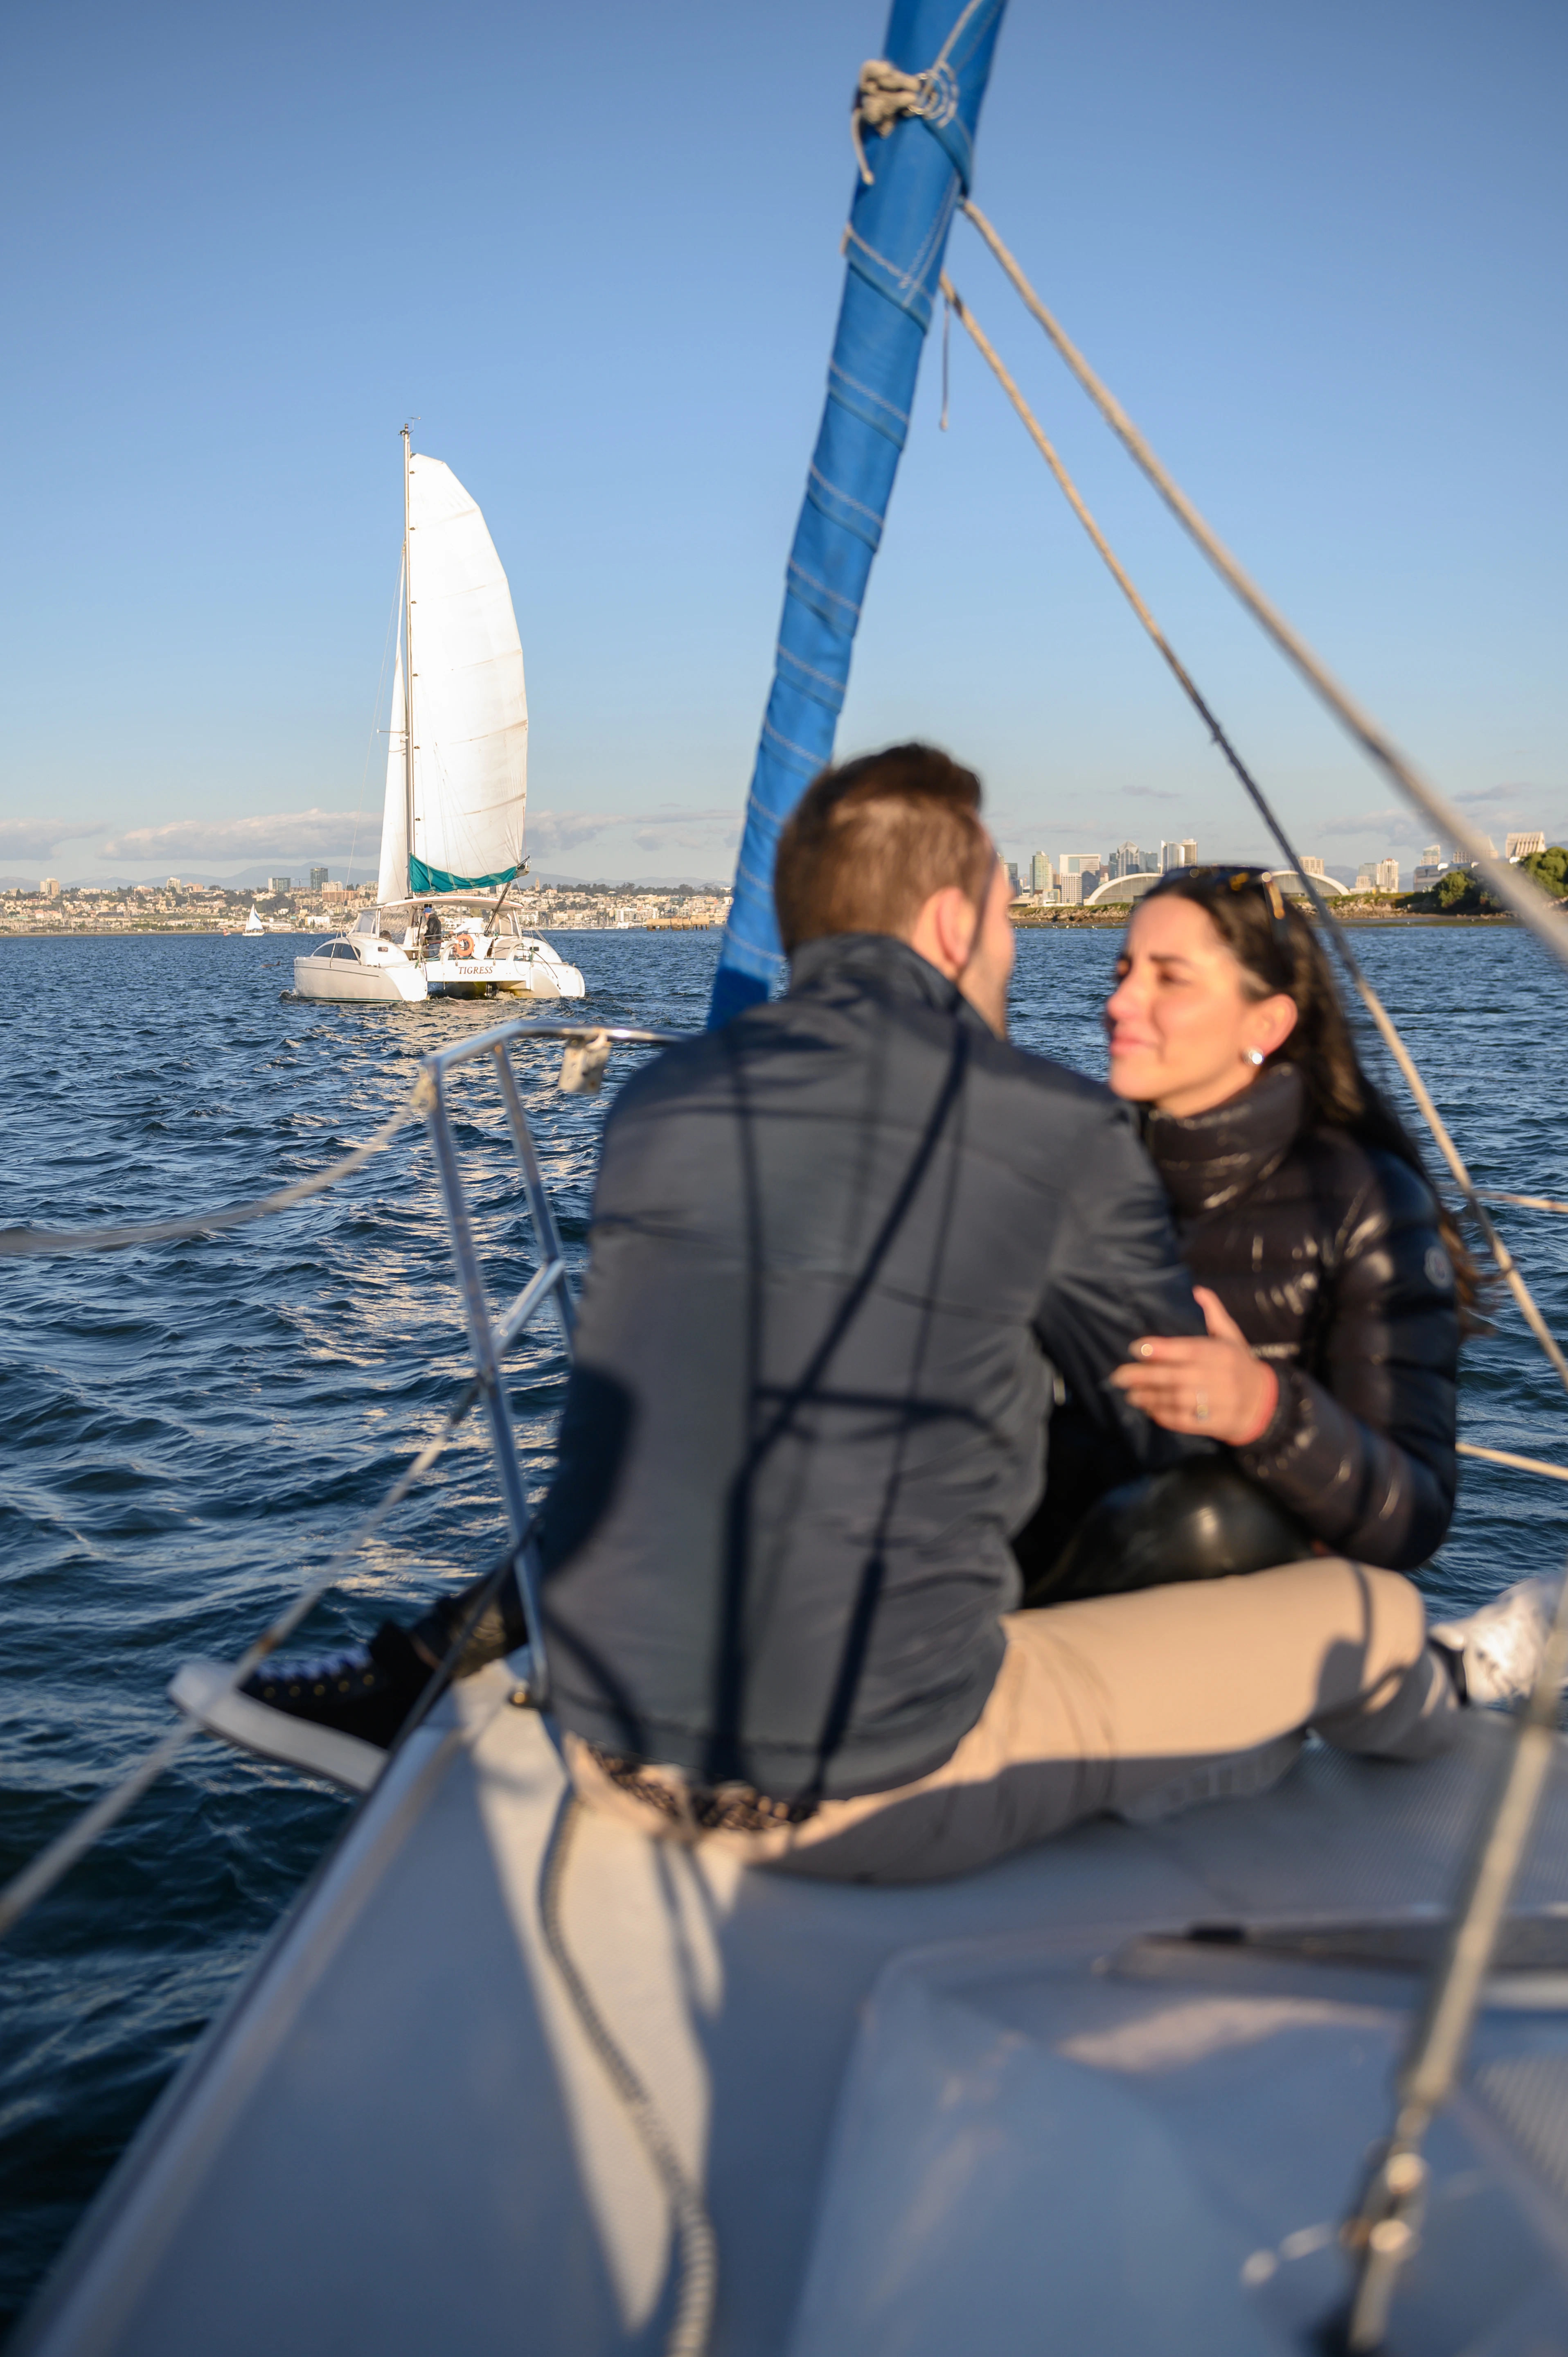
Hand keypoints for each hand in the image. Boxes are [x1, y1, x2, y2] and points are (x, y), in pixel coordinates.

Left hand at [1109, 1286, 1278, 1444]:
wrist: (1264, 1403)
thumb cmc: (1239, 1364)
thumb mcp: (1231, 1336)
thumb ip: (1214, 1314)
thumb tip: (1197, 1290)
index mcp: (1221, 1353)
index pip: (1187, 1349)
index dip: (1160, 1349)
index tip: (1134, 1348)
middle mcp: (1220, 1376)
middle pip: (1176, 1376)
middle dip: (1144, 1377)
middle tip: (1119, 1376)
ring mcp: (1219, 1401)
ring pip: (1177, 1400)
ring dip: (1149, 1398)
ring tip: (1130, 1394)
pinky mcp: (1216, 1422)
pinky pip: (1185, 1421)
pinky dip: (1165, 1416)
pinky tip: (1149, 1411)